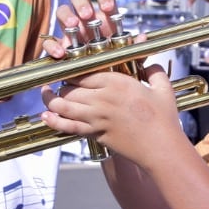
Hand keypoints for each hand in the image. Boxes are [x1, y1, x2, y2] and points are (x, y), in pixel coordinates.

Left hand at [41, 47, 187, 165]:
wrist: (160, 147)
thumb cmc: (163, 119)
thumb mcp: (163, 88)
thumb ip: (152, 70)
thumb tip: (149, 60)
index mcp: (117, 82)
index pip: (83, 72)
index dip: (72, 71)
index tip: (68, 70)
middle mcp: (102, 98)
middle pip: (70, 87)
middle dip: (62, 84)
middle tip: (57, 83)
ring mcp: (96, 117)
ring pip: (64, 105)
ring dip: (51, 99)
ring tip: (45, 94)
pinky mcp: (95, 133)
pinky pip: (68, 126)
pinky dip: (54, 121)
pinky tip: (45, 116)